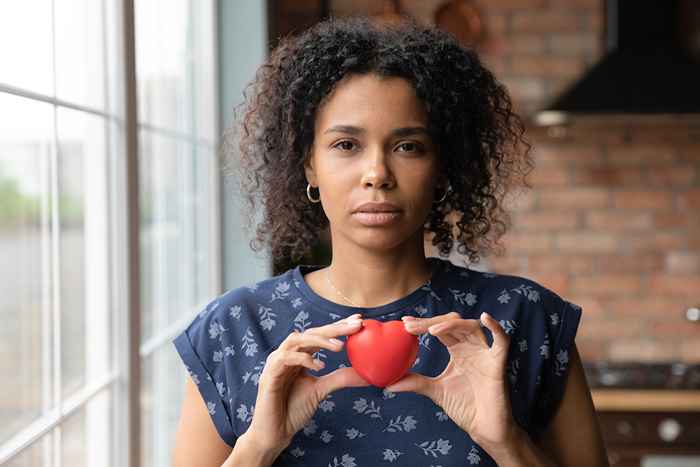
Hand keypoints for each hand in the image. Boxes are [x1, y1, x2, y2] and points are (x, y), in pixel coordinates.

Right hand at [246, 313, 369, 450]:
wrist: (274, 434)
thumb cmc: (293, 411)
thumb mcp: (321, 390)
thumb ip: (339, 379)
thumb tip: (366, 374)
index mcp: (298, 356)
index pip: (319, 335)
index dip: (337, 327)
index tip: (358, 321)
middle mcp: (286, 355)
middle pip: (310, 333)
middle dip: (333, 328)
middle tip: (355, 325)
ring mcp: (276, 363)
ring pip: (296, 339)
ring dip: (319, 340)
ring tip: (340, 347)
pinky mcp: (268, 375)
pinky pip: (285, 358)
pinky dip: (304, 359)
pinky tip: (320, 365)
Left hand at [385, 311, 517, 448]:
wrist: (484, 429)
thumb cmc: (465, 407)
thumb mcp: (435, 391)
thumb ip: (415, 383)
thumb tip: (387, 384)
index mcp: (458, 350)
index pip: (439, 329)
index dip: (422, 324)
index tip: (404, 324)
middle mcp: (471, 347)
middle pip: (452, 323)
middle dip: (430, 322)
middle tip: (410, 327)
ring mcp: (485, 353)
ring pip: (470, 327)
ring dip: (450, 325)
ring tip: (431, 331)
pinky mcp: (498, 363)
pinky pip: (502, 341)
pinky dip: (496, 327)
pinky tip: (484, 318)